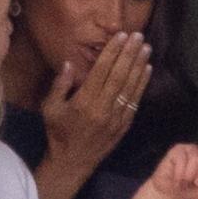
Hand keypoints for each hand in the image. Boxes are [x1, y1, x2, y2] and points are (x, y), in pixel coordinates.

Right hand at [42, 32, 151, 175]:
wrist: (72, 162)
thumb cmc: (58, 132)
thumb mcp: (50, 108)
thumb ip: (60, 85)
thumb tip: (70, 62)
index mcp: (84, 102)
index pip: (102, 71)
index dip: (113, 52)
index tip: (120, 35)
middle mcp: (102, 108)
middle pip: (120, 75)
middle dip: (129, 54)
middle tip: (138, 36)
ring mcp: (116, 118)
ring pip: (131, 87)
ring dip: (139, 65)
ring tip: (146, 48)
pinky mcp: (124, 125)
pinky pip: (135, 101)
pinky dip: (142, 84)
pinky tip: (147, 70)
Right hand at [149, 144, 197, 198]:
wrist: (170, 193)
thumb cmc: (190, 192)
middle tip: (197, 185)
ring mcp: (189, 150)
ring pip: (195, 156)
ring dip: (190, 174)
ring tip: (185, 184)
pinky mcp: (176, 151)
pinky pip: (181, 158)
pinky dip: (180, 173)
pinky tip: (177, 182)